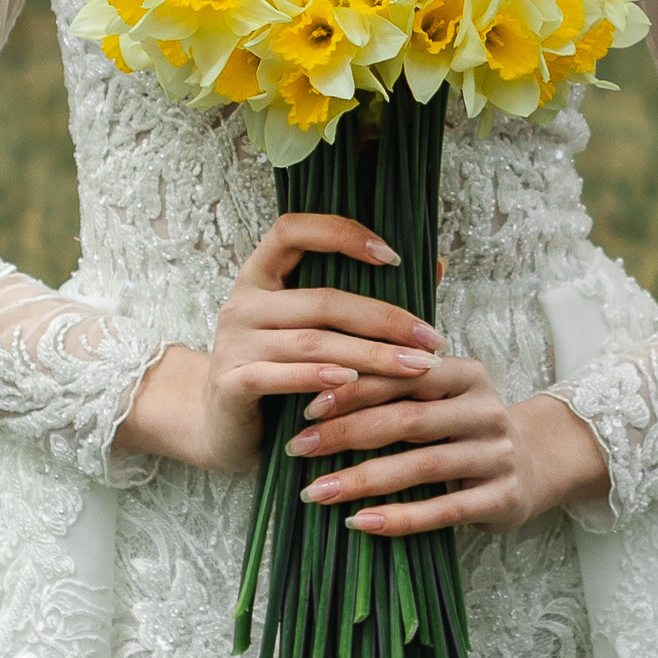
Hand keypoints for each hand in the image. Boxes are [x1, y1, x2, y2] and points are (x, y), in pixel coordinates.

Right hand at [114, 213, 442, 476]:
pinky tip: (351, 383)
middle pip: (322, 300)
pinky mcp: (231, 383)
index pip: (293, 230)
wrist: (221, 427)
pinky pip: (277, 376)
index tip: (393, 256)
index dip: (341, 234)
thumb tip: (436, 264)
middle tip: (431, 339)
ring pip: (312, 342)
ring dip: (370, 356)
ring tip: (415, 367)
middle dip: (384, 320)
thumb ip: (364, 299)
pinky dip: (315, 378)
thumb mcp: (315, 331)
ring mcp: (233, 343)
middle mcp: (243, 303)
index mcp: (261, 275)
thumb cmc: (281, 372)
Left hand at [286, 355, 609, 536]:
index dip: (353, 389)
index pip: (402, 375)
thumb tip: (314, 385)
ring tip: (316, 492)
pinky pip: (443, 510)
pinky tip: (360, 522)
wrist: (540, 463)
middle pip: (406, 419)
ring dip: (362, 480)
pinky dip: (400, 518)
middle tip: (298, 447)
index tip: (305, 406)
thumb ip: (398, 386)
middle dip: (346, 433)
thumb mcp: (443, 395)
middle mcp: (485, 409)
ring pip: (420, 466)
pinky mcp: (501, 497)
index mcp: (467, 373)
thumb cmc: (467, 426)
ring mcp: (496, 455)